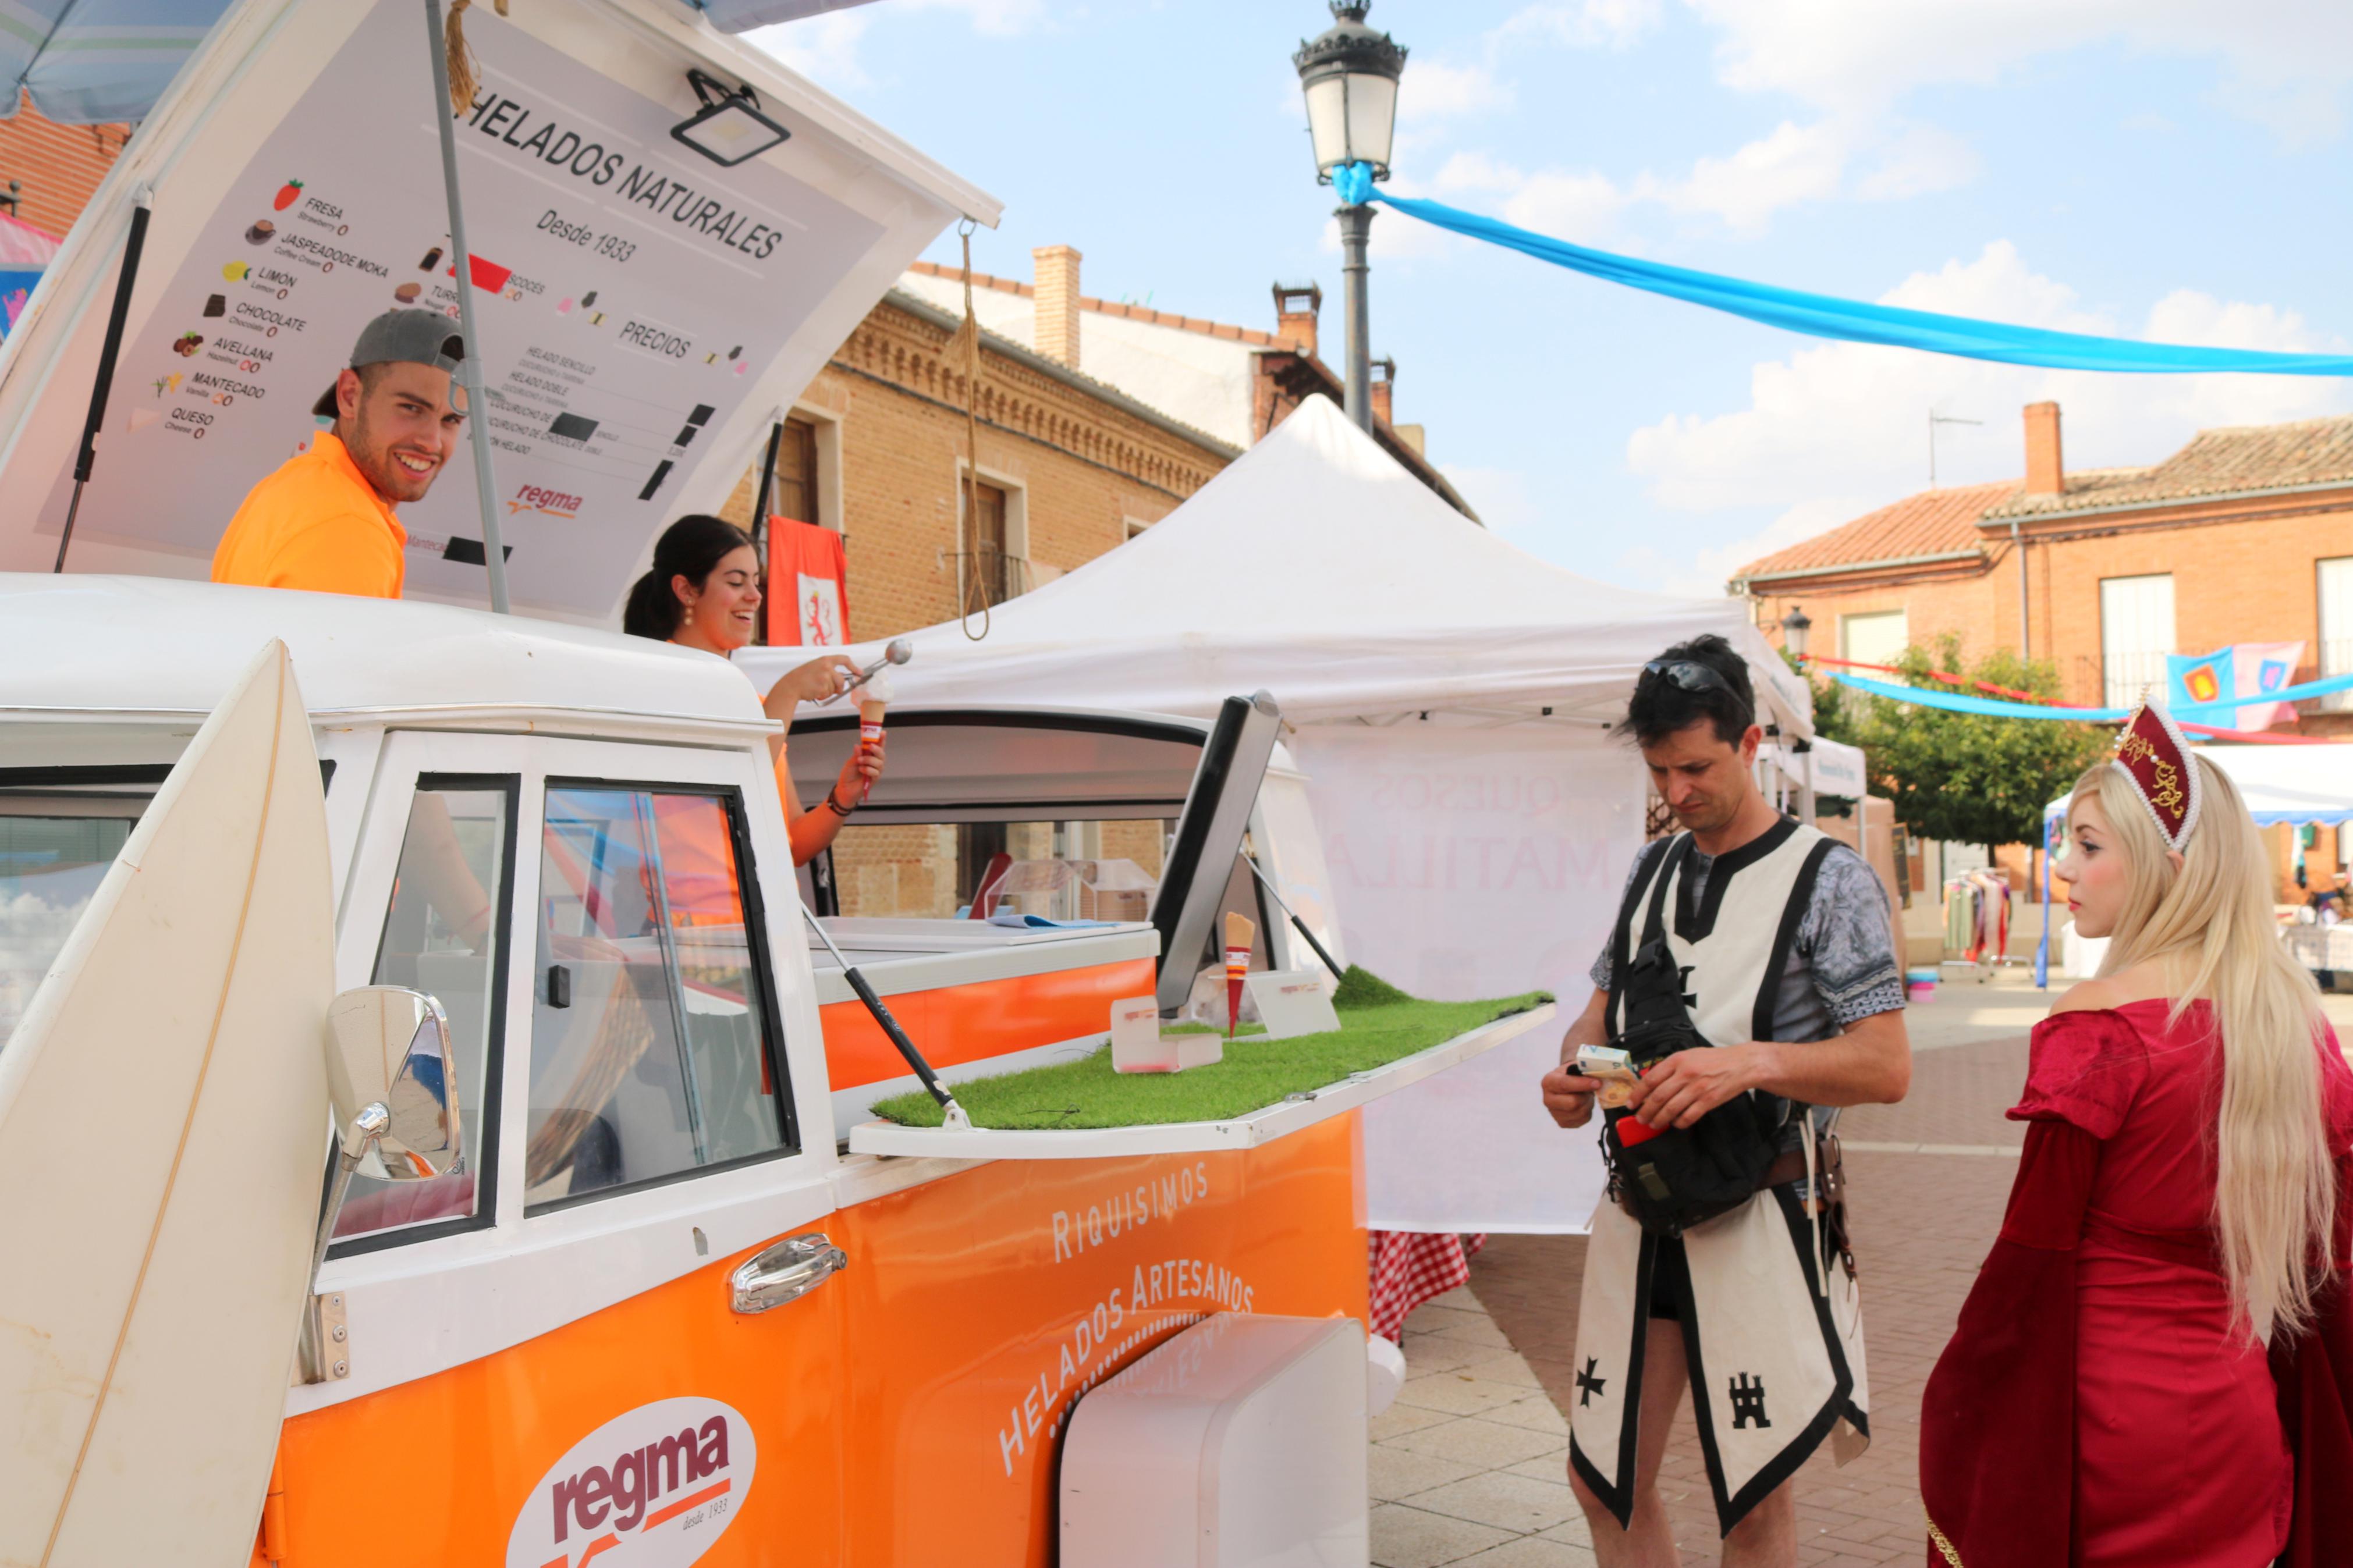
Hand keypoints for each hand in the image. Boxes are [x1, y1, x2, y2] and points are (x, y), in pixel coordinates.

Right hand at [768, 654, 860, 707]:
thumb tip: (842, 680)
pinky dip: (822, 695)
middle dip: (839, 687)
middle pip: (841, 679)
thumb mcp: (816, 667)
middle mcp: (826, 667)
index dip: (853, 666)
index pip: (844, 659)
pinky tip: (814, 691)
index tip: (859, 672)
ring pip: (834, 688)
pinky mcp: (822, 687)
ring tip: (816, 688)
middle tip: (834, 690)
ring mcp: (825, 677)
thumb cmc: (802, 677)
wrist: (791, 685)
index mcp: (825, 660)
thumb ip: (829, 671)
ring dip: (827, 692)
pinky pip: (828, 694)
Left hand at [833, 731, 883, 804]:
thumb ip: (857, 754)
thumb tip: (859, 746)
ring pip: (879, 762)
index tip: (883, 732)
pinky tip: (861, 770)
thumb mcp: (851, 762)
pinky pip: (875, 772)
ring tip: (859, 761)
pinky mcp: (874, 779)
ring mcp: (876, 771)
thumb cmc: (849, 774)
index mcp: (869, 756)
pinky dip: (868, 769)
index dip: (881, 739)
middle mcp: (875, 762)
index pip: (878, 746)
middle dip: (877, 749)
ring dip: (869, 760)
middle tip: (870, 746)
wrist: (845, 788)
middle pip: (882, 754)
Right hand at [1540, 1067, 1600, 1128]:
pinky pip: (1583, 1119)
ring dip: (1588, 1103)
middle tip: (1592, 1090)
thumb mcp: (1575, 1067)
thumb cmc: (1572, 1075)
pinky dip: (1588, 1111)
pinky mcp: (1563, 1123)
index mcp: (1548, 1082)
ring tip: (1587, 1096)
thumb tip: (1598, 1076)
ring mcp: (1554, 1113)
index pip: (1564, 1084)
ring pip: (1580, 1112)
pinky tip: (1584, 1104)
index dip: (1582, 1084)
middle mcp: (1548, 1099)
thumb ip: (1584, 1070)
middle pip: (1572, 1103)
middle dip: (1586, 1096)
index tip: (1597, 1083)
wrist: (1567, 1086)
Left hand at [1626, 1043, 1762, 1129]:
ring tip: (1653, 1124)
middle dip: (1646, 1111)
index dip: (1638, 1094)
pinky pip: (1688, 1117)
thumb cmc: (1713, 1059)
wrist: (1741, 1064)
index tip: (1630, 1104)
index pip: (1650, 1079)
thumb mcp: (1688, 1055)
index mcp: (1677, 1060)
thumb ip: (1670, 1067)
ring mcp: (1697, 1088)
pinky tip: (1675, 1123)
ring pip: (1671, 1109)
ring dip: (1659, 1119)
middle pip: (1658, 1097)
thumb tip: (1650, 1083)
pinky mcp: (1709, 1101)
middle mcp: (1685, 1074)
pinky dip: (1679, 1123)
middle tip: (1640, 1119)